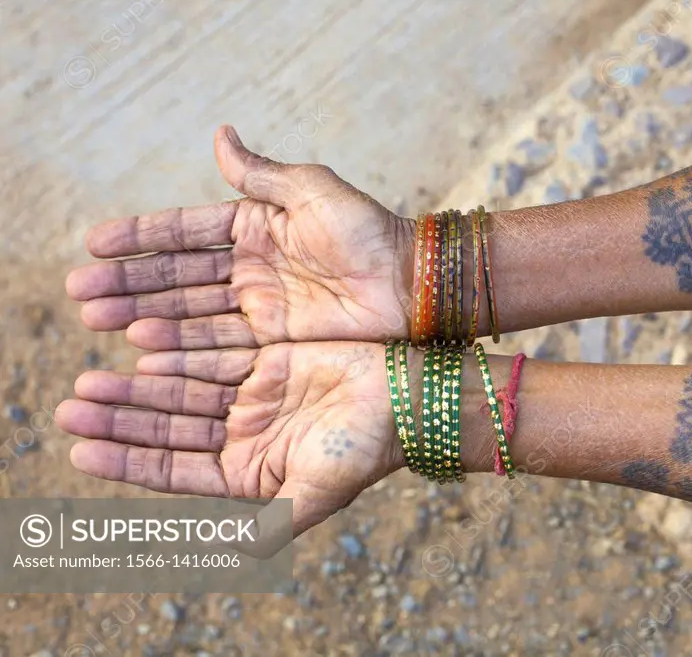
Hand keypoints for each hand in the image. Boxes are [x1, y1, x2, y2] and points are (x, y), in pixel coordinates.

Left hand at [55, 342, 400, 538]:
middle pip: (168, 427)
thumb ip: (271, 522)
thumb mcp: (316, 491)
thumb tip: (226, 555)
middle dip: (121, 418)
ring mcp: (253, 397)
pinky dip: (176, 353)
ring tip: (91, 382)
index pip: (174, 471)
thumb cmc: (365, 448)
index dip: (126, 462)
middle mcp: (245, 437)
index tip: (79, 451)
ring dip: (137, 388)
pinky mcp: (267, 360)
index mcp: (250, 474)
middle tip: (71, 405)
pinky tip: (139, 348)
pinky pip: (211, 354)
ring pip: (181, 390)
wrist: (408, 397)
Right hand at [66, 126, 414, 348]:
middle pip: (178, 277)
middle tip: (79, 295)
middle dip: (129, 284)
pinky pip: (219, 345)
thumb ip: (261, 174)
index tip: (94, 243)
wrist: (412, 283)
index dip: (141, 238)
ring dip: (144, 315)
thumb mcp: (312, 191)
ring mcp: (260, 307)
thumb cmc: (368, 230)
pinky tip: (143, 349)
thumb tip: (218, 135)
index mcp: (255, 227)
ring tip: (98, 322)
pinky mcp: (274, 341)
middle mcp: (250, 269)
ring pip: (190, 312)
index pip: (186, 231)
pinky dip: (182, 347)